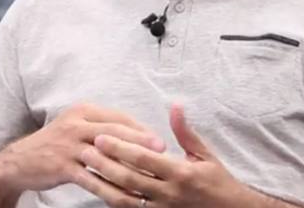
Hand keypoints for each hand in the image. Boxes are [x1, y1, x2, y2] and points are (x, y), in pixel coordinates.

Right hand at [0, 103, 166, 194]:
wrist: (20, 161)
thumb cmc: (57, 144)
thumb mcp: (77, 127)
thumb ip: (102, 128)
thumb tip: (137, 134)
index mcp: (83, 111)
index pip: (118, 117)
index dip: (140, 128)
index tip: (159, 138)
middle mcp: (76, 124)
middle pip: (115, 132)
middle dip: (140, 141)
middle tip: (161, 150)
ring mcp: (69, 145)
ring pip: (105, 156)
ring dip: (128, 167)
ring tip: (147, 176)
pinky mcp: (63, 166)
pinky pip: (92, 178)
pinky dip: (110, 188)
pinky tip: (124, 196)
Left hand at [74, 103, 252, 207]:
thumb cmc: (218, 181)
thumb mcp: (204, 154)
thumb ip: (185, 132)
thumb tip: (175, 106)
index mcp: (180, 173)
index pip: (143, 158)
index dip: (119, 147)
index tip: (101, 137)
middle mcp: (169, 194)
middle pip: (128, 179)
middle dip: (104, 164)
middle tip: (84, 150)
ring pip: (125, 199)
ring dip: (103, 184)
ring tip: (86, 169)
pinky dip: (114, 200)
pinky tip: (101, 188)